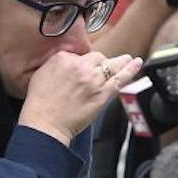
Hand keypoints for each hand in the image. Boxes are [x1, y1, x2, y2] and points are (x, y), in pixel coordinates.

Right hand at [20, 52, 143, 144]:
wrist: (45, 123)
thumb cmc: (40, 103)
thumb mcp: (42, 73)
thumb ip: (57, 63)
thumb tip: (67, 61)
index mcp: (64, 59)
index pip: (80, 54)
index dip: (82, 62)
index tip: (82, 69)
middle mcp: (80, 66)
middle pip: (97, 58)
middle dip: (98, 64)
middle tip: (98, 71)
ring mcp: (94, 80)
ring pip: (111, 65)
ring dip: (120, 61)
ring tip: (127, 59)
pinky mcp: (103, 93)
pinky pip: (120, 78)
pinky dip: (130, 70)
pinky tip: (137, 63)